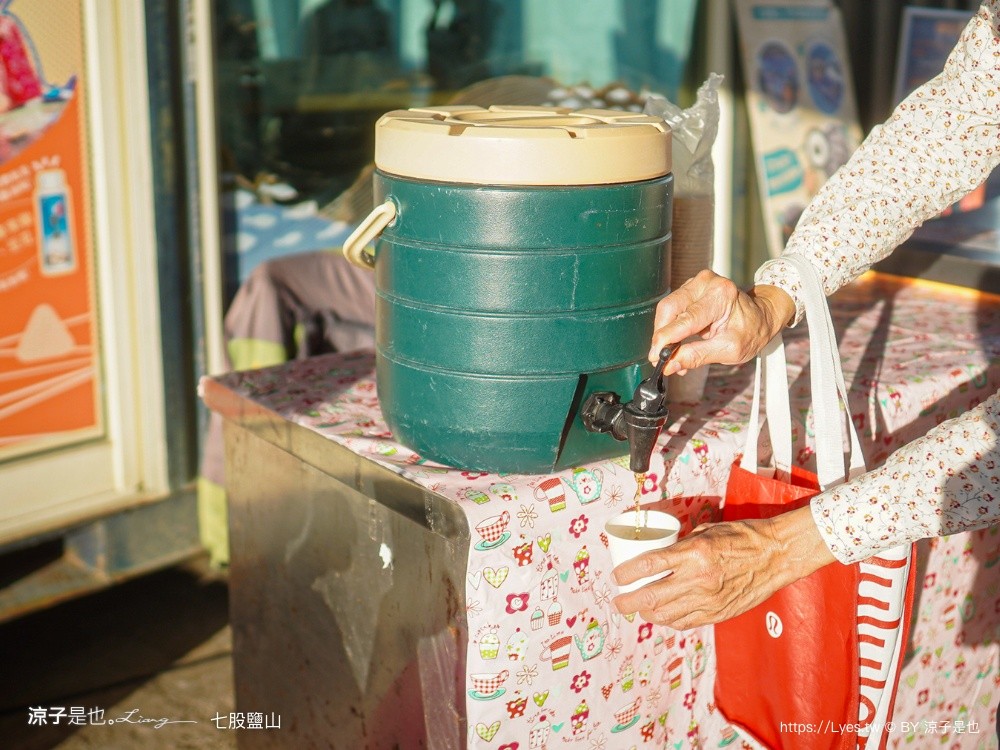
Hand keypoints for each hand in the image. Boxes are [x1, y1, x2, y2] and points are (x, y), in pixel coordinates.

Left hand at [611, 506, 834, 628]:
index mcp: (694, 554)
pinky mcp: (718, 614)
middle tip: (618, 601)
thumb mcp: (707, 532)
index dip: (627, 573)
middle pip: (651, 597)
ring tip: (637, 609)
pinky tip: (662, 615)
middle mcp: (699, 579)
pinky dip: (668, 621)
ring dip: (646, 614)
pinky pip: (685, 622)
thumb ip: (682, 546)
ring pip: (666, 615)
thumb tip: (658, 556)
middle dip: (628, 602)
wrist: (776, 555)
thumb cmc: (741, 537)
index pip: (649, 566)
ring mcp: (709, 600)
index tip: (616, 577)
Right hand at [649, 270, 794, 372]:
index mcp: (721, 295)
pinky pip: (672, 307)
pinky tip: (678, 342)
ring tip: (673, 353)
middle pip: (670, 308)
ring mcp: (697, 283)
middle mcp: (707, 283)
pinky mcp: (691, 288)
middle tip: (660, 357)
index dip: (666, 339)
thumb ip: (697, 356)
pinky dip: (671, 327)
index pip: (685, 319)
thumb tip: (670, 364)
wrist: (762, 317)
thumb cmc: (751, 331)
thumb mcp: (729, 350)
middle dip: (661, 335)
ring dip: (665, 332)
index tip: (656, 356)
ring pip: (668, 308)